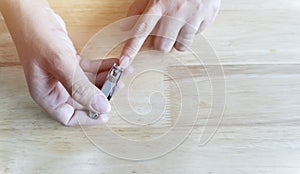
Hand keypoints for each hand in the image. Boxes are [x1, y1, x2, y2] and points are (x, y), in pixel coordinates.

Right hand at [1, 0, 115, 125]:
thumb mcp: (61, 65)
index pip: (68, 116)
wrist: (33, 13)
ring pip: (89, 84)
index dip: (88, 118)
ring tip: (120, 72)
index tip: (106, 113)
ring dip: (106, 79)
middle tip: (117, 85)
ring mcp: (63, 75)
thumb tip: (100, 107)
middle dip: (102, 94)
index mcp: (47, 94)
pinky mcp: (70, 64)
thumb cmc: (37, 36)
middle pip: (84, 100)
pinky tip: (114, 63)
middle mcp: (55, 87)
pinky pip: (90, 70)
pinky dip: (103, 67)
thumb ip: (81, 88)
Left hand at [119, 0, 220, 66]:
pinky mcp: (206, 18)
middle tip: (166, 30)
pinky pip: (195, 37)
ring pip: (180, 46)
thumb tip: (125, 27)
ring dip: (177, 40)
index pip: (141, 30)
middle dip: (162, 42)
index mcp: (158, 5)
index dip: (131, 48)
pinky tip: (191, 19)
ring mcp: (192, 16)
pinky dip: (191, 32)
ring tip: (179, 25)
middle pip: (162, 46)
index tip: (124, 61)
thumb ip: (139, 9)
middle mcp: (174, 12)